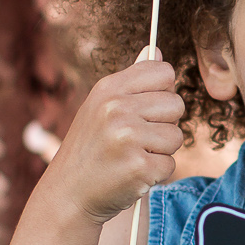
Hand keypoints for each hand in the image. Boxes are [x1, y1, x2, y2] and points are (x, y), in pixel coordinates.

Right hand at [48, 53, 184, 222]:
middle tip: (136, 139)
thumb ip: (132, 81)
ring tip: (132, 156)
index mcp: (108, 89)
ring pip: (176, 136)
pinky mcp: (139, 167)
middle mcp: (116, 109)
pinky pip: (170, 164)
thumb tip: (155, 50)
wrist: (68, 195)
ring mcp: (128, 138)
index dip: (162, 92)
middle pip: (176, 104)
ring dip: (161, 151)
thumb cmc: (90, 149)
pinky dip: (156, 174)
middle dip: (164, 124)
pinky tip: (132, 174)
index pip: (163, 72)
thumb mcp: (101, 107)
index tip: (146, 109)